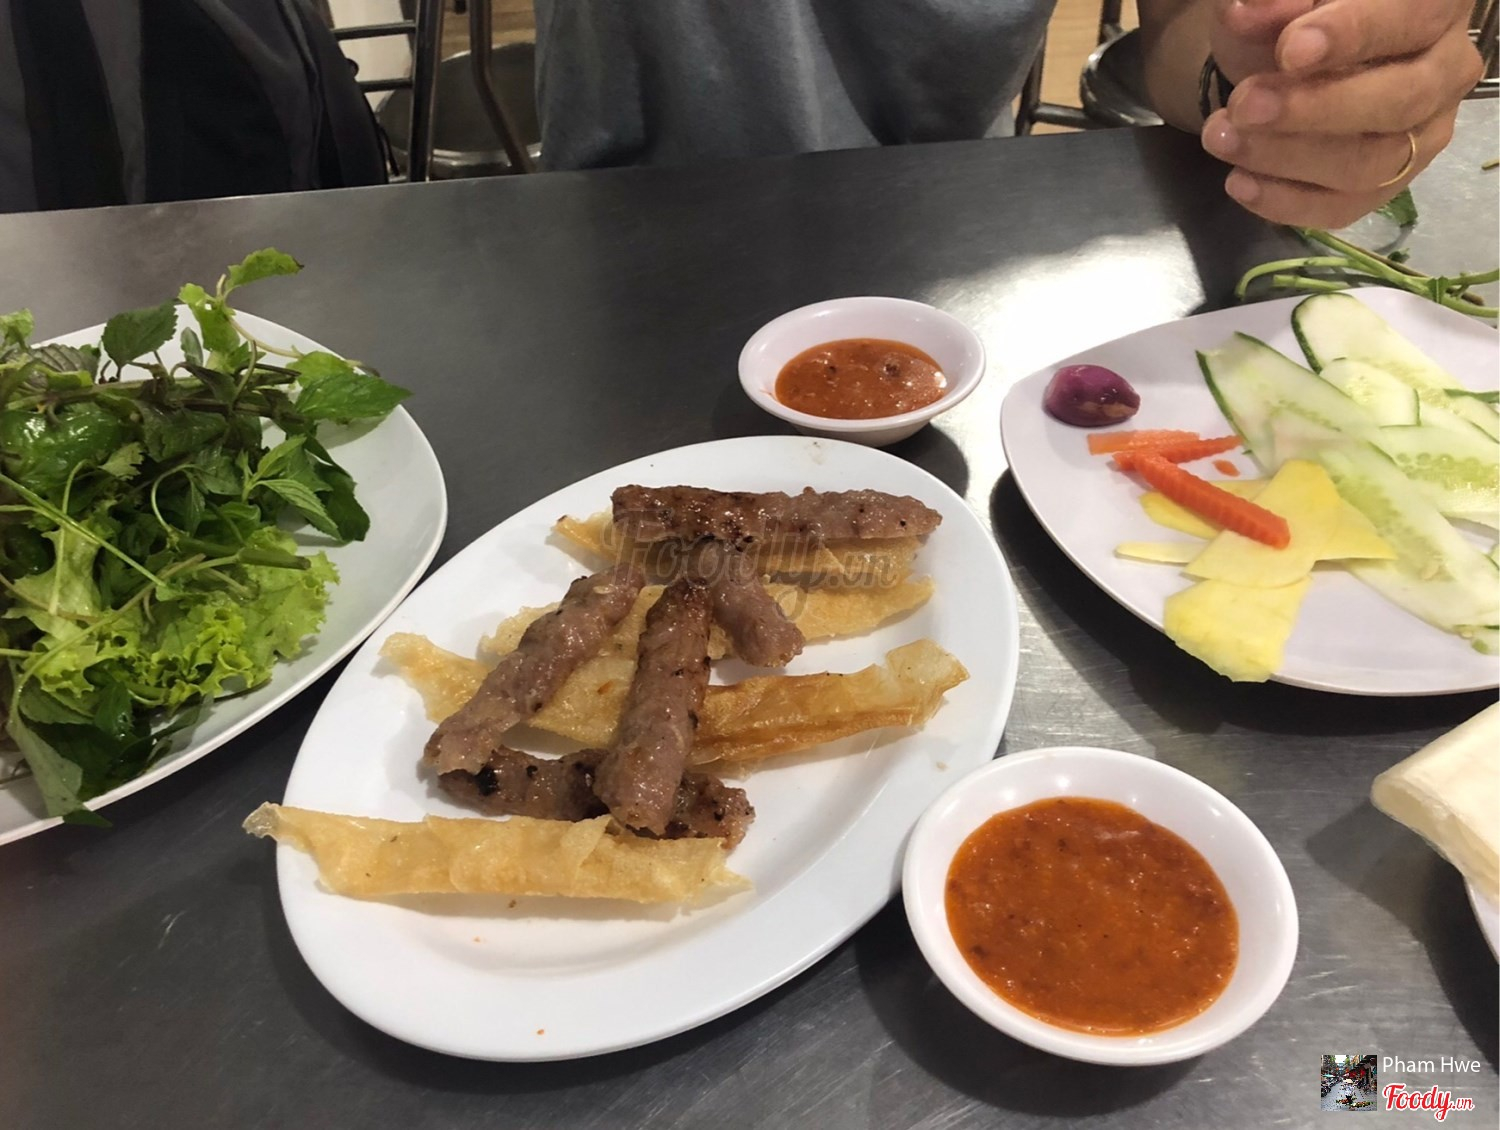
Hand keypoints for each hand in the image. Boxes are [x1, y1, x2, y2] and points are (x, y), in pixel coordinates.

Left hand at [1200, 0, 1483, 227]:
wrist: (1282, 66)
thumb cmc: (1292, 20)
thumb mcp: (1275, 0)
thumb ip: (1269, 0)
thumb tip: (1249, 9)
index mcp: (1434, 4)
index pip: (1411, 16)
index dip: (1353, 35)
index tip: (1289, 52)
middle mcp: (1447, 69)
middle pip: (1402, 101)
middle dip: (1315, 109)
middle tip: (1245, 106)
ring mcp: (1424, 135)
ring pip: (1373, 163)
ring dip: (1288, 158)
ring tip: (1222, 138)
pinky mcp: (1389, 186)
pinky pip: (1346, 207)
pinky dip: (1287, 202)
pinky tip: (1239, 182)